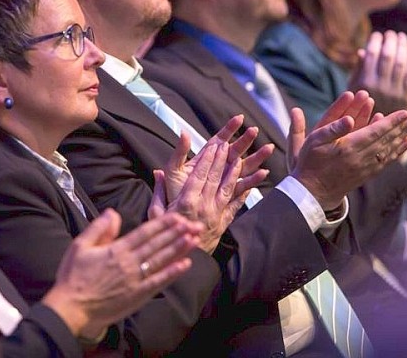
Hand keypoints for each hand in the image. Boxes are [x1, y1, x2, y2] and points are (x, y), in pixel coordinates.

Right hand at [43, 209, 201, 339]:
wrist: (70, 309)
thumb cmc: (72, 277)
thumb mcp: (79, 246)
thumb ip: (98, 228)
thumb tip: (113, 213)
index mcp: (116, 250)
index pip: (145, 232)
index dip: (163, 223)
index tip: (177, 216)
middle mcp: (129, 263)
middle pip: (158, 244)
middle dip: (177, 233)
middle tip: (194, 224)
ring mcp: (135, 280)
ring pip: (161, 260)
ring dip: (179, 249)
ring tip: (194, 238)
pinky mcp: (137, 295)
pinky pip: (158, 282)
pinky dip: (172, 273)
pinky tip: (185, 264)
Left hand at [157, 115, 272, 206]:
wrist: (179, 216)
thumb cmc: (175, 192)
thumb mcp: (174, 170)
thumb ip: (179, 152)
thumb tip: (183, 132)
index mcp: (206, 158)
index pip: (220, 139)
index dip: (230, 128)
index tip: (239, 118)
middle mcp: (218, 167)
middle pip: (235, 150)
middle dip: (246, 140)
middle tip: (254, 130)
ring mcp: (225, 180)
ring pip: (244, 166)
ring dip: (257, 157)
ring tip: (269, 148)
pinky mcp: (229, 194)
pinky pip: (244, 186)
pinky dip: (254, 179)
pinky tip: (263, 173)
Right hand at [158, 137, 268, 253]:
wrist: (184, 261)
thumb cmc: (166, 238)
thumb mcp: (155, 215)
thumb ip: (158, 192)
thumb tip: (157, 172)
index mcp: (186, 202)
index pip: (199, 175)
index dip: (207, 159)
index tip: (213, 145)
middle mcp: (204, 206)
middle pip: (214, 178)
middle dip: (221, 159)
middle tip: (228, 145)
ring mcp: (216, 214)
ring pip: (228, 189)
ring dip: (235, 172)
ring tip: (241, 158)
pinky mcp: (223, 223)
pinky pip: (235, 205)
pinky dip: (243, 194)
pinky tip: (251, 184)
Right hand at [289, 91, 406, 210]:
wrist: (312, 192)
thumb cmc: (310, 163)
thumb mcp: (314, 140)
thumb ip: (332, 128)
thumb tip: (349, 119)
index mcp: (348, 148)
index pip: (375, 132)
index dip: (391, 122)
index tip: (404, 112)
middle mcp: (360, 159)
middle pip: (385, 140)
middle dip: (400, 128)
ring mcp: (364, 168)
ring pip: (388, 151)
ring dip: (401, 138)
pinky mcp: (365, 175)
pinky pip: (385, 162)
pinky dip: (396, 152)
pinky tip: (404, 144)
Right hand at [350, 31, 406, 116]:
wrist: (376, 137)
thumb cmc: (359, 112)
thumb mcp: (351, 93)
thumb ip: (357, 72)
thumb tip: (363, 51)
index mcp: (364, 83)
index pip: (372, 54)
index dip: (375, 42)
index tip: (376, 34)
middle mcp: (380, 87)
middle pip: (389, 57)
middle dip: (391, 41)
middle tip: (392, 34)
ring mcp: (396, 93)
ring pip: (403, 64)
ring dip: (404, 48)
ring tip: (402, 39)